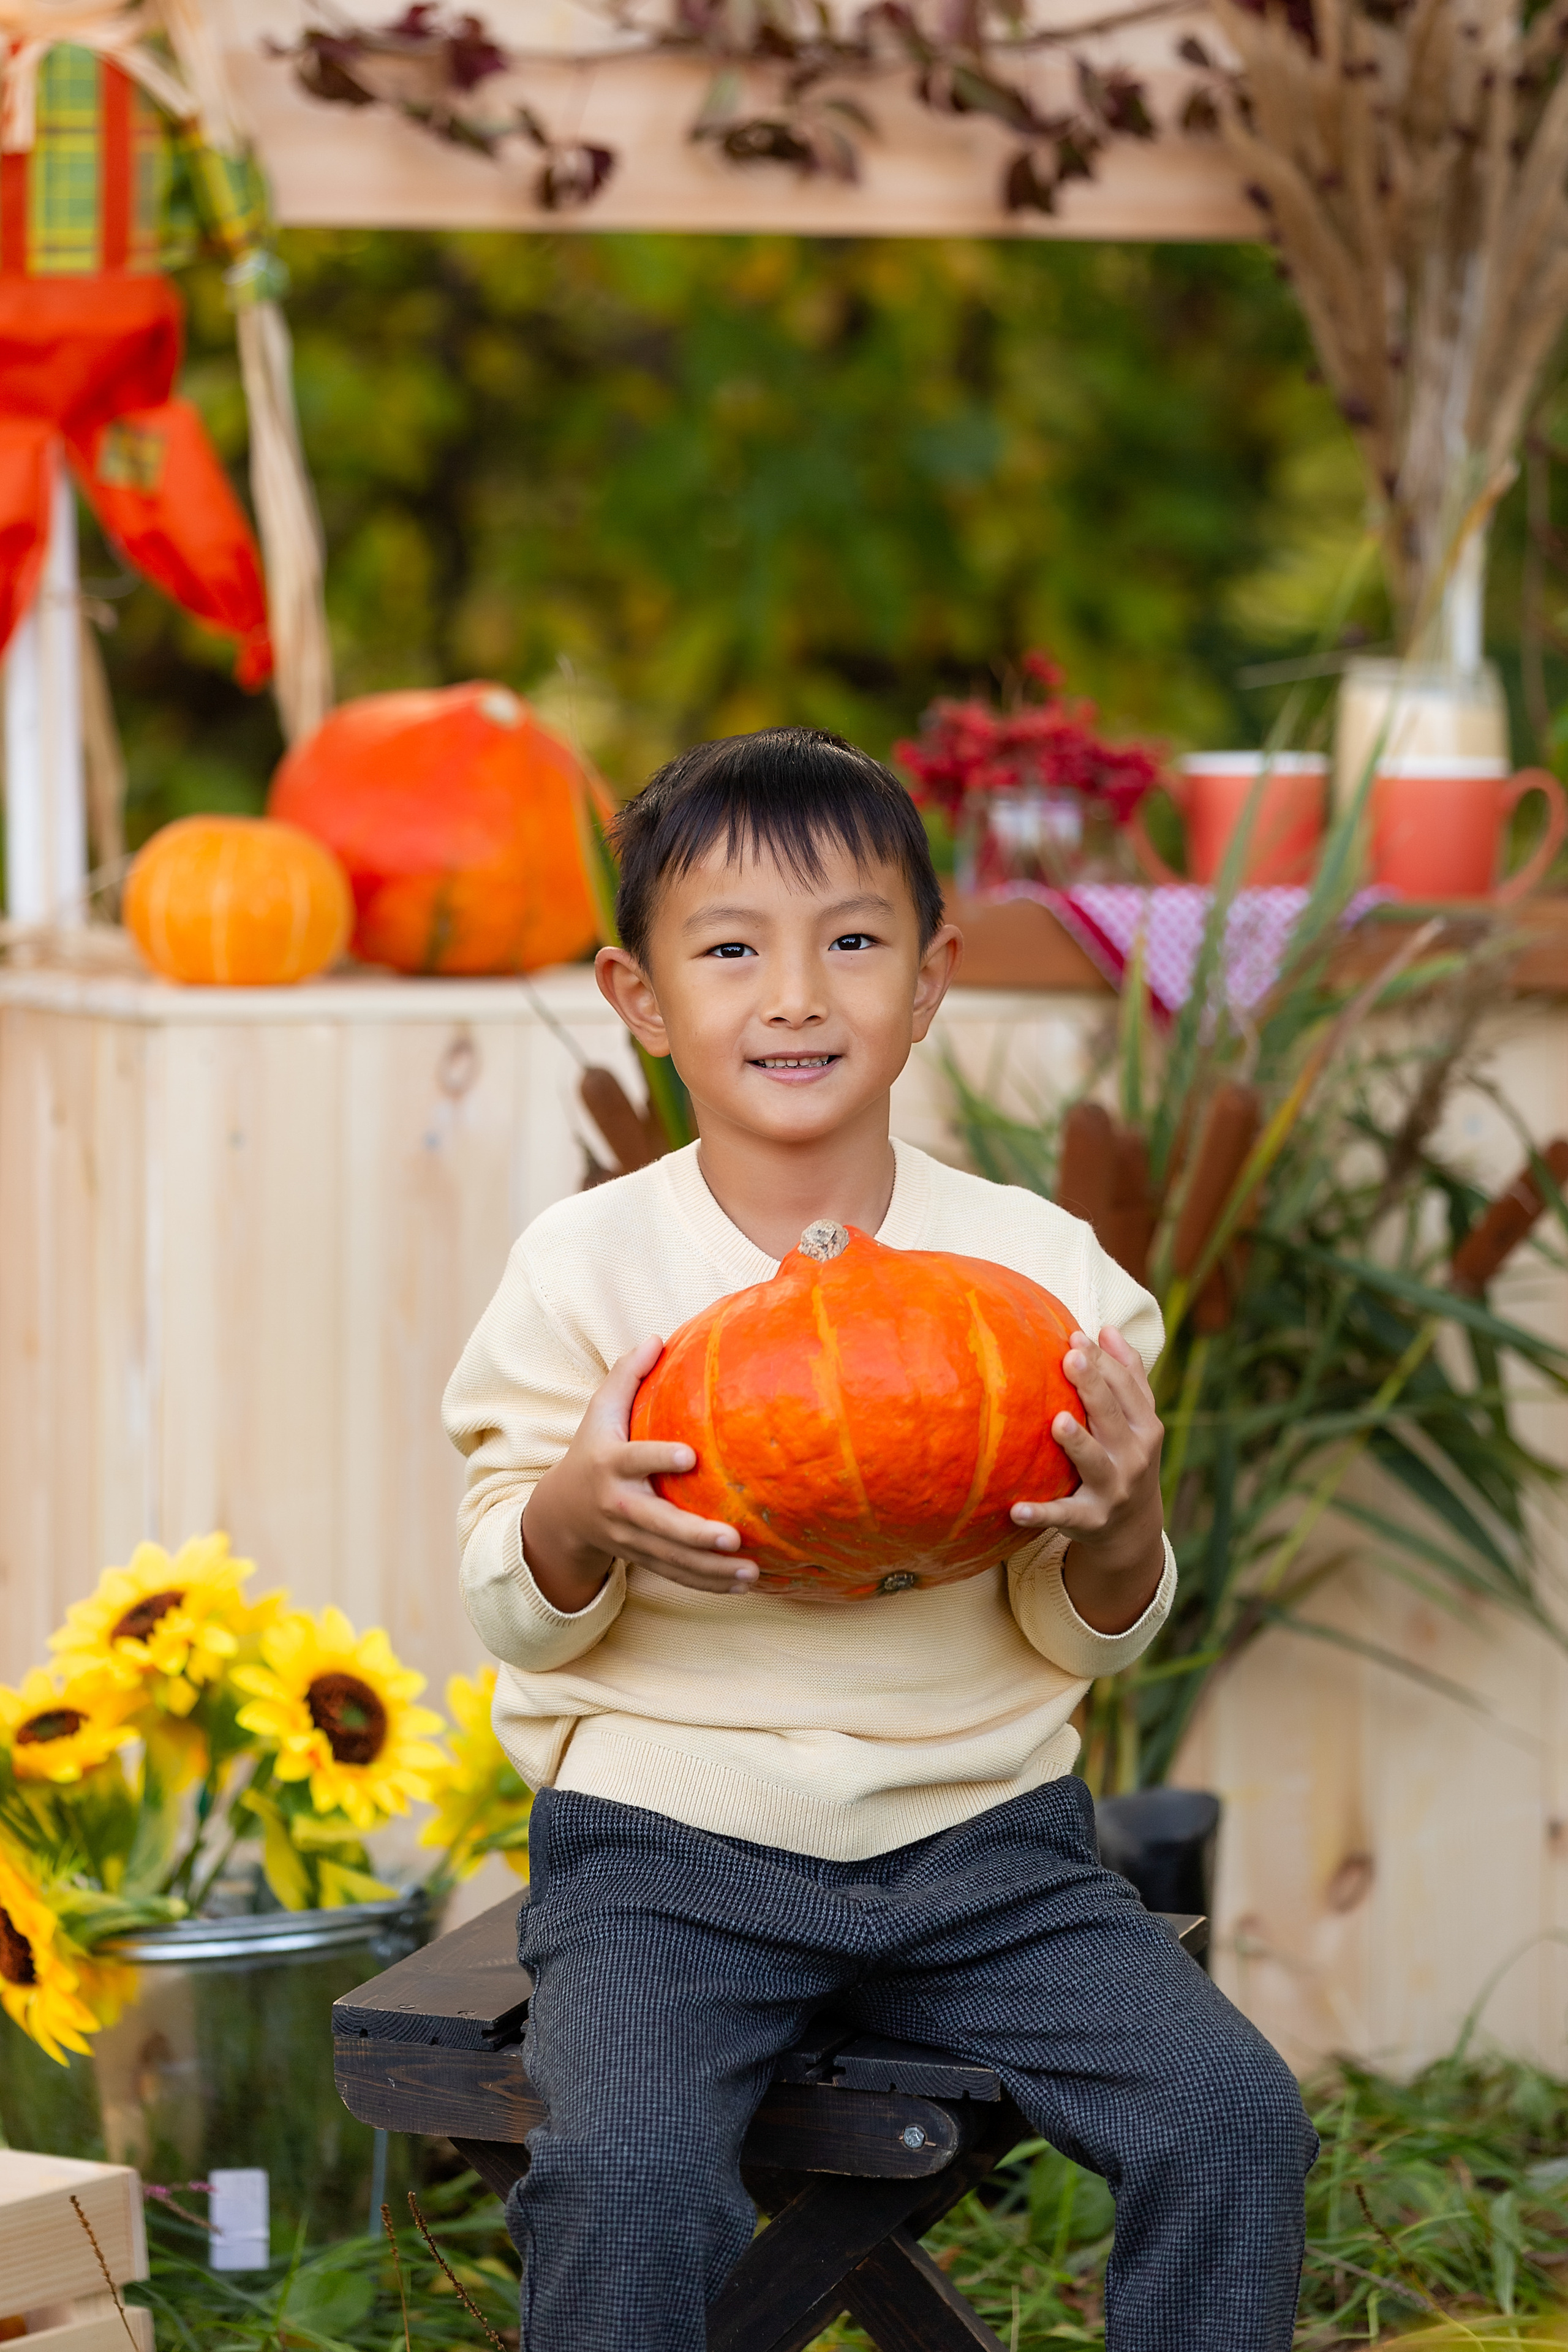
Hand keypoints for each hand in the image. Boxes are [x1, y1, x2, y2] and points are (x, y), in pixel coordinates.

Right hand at [522, 1337, 759, 1610]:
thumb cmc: (592, 1450)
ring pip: (673, 1559)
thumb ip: (625, 1376)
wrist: (561, 1514)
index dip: (658, 1458)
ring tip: (752, 1570)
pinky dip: (710, 1584)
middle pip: (658, 1524)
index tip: (689, 1456)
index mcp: (610, 1465)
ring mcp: (631, 1539)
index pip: (635, 1460)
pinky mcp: (644, 1559)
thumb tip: (655, 1337)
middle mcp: (620, 1506)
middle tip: (732, 1536)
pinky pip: (678, 1576)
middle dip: (694, 1534)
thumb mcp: (599, 1412)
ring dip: (712, 1569)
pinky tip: (745, 1583)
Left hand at [1010, 1325, 1164, 1633]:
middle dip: (1092, 1387)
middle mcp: (1133, 1456)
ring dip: (1077, 1443)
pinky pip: (1063, 1515)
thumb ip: (1128, 1375)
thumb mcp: (1138, 1420)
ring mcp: (1114, 1489)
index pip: (1125, 1388)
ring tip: (1057, 1422)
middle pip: (1110, 1416)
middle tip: (1070, 1357)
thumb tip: (1108, 1329)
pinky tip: (1016, 1509)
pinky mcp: (1090, 1519)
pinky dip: (1042, 1514)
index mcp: (1145, 1427)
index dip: (1103, 1362)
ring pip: (1094, 1463)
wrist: (1133, 1528)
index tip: (1075, 1337)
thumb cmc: (1127, 1456)